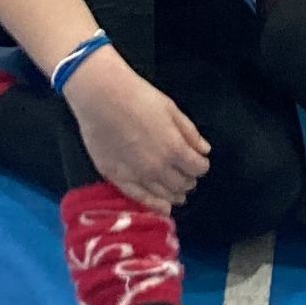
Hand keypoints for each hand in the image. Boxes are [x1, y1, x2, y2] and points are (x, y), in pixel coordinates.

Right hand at [64, 50, 210, 211]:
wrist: (102, 96)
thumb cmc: (139, 97)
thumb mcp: (171, 109)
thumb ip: (189, 132)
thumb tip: (204, 150)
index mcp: (175, 149)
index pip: (198, 168)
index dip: (201, 165)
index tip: (199, 162)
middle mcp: (159, 168)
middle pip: (182, 184)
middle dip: (189, 180)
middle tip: (187, 174)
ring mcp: (137, 175)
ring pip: (164, 195)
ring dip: (175, 194)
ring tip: (178, 193)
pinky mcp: (118, 178)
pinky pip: (140, 199)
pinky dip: (154, 205)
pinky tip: (163, 208)